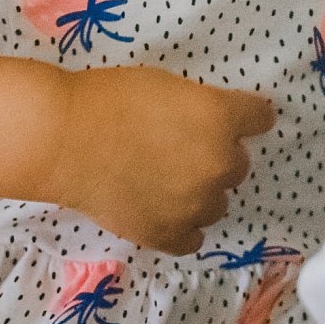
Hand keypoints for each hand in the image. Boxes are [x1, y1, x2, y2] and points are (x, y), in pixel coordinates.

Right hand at [41, 64, 274, 253]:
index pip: (262, 118)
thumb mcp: (170, 85)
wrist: (62, 139)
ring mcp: (196, 204)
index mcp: (222, 117)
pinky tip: (160, 210)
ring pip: (217, 202)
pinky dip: (180, 227)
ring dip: (198, 193)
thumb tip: (215, 123)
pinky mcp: (168, 234)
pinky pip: (194, 238)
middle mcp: (219, 163)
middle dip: (214, 156)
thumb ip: (204, 107)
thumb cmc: (109, 99)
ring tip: (162, 182)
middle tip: (177, 150)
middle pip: (238, 164)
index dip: (244, 117)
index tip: (231, 120)